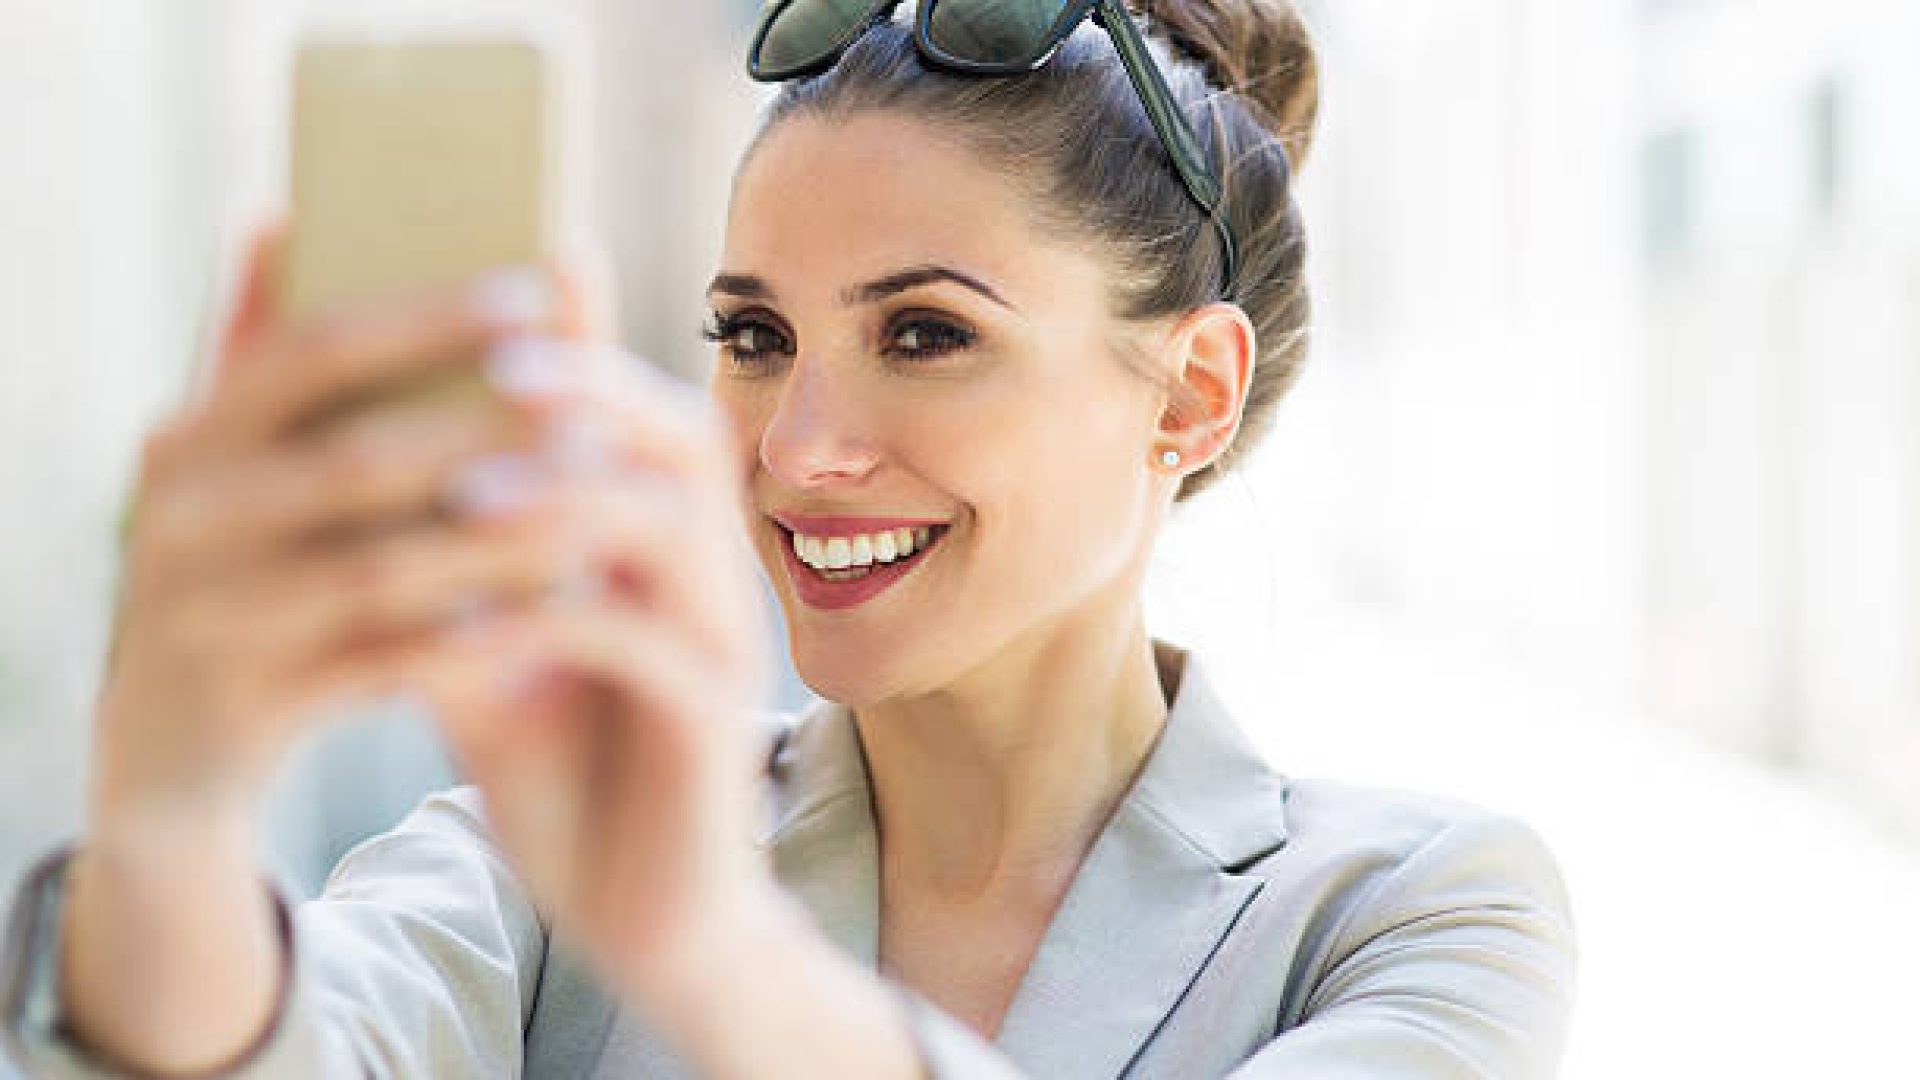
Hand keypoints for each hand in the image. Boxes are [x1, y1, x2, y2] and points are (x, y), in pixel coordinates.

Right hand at [91, 223, 592, 839]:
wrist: (165, 748)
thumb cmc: (233, 572)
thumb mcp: (224, 470)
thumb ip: (252, 352)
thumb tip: (281, 212)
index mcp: (186, 440)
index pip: (311, 353)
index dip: (428, 320)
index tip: (540, 291)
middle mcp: (182, 522)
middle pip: (359, 462)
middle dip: (492, 436)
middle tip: (603, 417)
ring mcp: (211, 619)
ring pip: (385, 570)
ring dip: (504, 541)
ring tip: (602, 515)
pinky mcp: (254, 706)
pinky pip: (389, 665)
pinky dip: (477, 637)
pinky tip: (556, 611)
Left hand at [412, 341, 779, 1006]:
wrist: (643, 906)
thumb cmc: (563, 760)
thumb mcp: (485, 642)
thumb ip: (443, 562)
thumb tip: (345, 467)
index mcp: (654, 533)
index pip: (631, 407)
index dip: (579, 338)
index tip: (497, 276)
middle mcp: (704, 569)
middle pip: (678, 436)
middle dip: (589, 386)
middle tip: (495, 356)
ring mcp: (720, 639)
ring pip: (674, 525)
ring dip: (572, 494)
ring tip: (469, 487)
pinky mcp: (712, 720)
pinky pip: (650, 644)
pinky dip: (565, 619)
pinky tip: (476, 623)